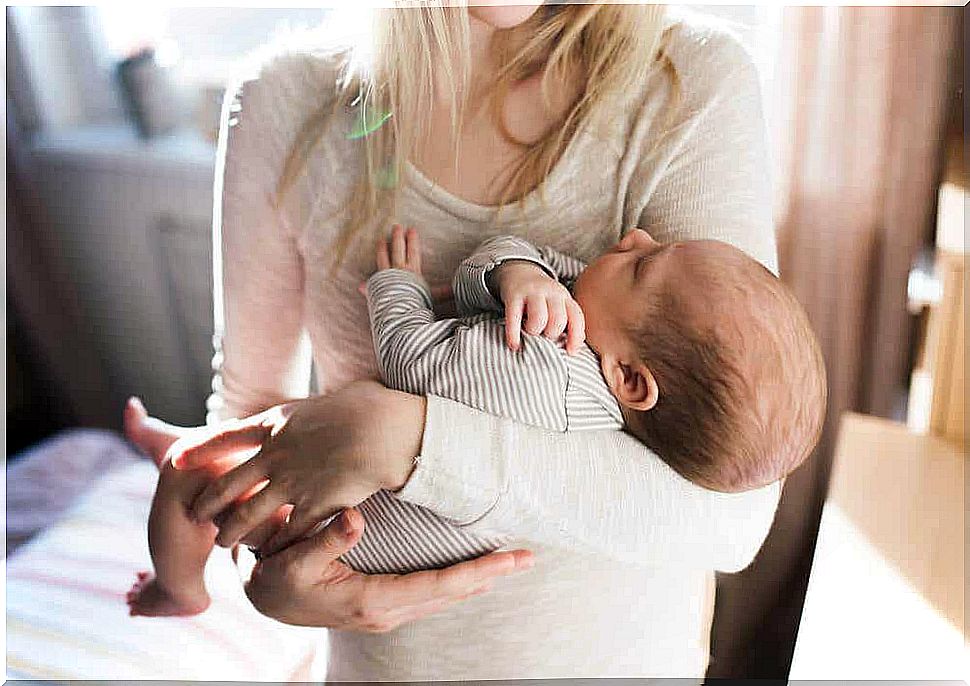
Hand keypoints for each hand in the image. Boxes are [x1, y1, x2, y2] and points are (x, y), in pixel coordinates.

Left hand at [168, 381, 425, 553]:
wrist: (384, 429)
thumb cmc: (368, 406)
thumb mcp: (331, 398)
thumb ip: (315, 411)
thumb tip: (324, 407)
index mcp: (276, 422)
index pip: (226, 437)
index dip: (200, 449)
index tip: (178, 459)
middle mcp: (276, 454)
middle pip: (229, 483)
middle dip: (208, 501)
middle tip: (193, 514)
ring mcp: (292, 482)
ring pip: (250, 513)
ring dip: (233, 531)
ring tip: (221, 542)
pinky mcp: (314, 505)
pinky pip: (287, 532)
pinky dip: (275, 546)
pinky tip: (266, 557)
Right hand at [244, 507, 534, 630]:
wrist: (263, 600)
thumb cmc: (278, 578)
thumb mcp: (295, 560)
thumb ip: (326, 539)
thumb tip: (355, 519)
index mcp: (372, 599)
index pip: (440, 585)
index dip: (478, 571)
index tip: (510, 559)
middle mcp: (387, 611)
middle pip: (453, 593)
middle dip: (492, 576)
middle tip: (529, 557)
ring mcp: (387, 612)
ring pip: (446, 597)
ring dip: (480, 581)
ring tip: (510, 563)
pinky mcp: (384, 607)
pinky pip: (432, 596)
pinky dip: (459, 584)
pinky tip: (473, 575)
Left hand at [360, 224, 452, 299]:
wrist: (404, 312)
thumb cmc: (419, 304)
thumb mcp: (433, 296)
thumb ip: (444, 292)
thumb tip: (455, 288)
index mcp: (413, 272)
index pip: (412, 252)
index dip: (412, 240)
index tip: (411, 229)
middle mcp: (400, 272)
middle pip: (397, 250)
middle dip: (397, 238)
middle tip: (396, 226)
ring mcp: (388, 278)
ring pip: (383, 260)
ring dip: (382, 250)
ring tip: (380, 241)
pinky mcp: (380, 288)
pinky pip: (373, 284)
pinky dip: (367, 287)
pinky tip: (361, 286)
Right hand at [493, 261, 585, 353]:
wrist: (519, 272)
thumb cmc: (542, 299)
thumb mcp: (558, 304)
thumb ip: (566, 322)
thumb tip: (571, 349)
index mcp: (565, 297)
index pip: (576, 317)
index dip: (576, 337)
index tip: (570, 351)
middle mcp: (551, 293)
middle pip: (558, 319)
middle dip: (551, 333)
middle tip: (543, 335)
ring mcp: (532, 293)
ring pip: (539, 318)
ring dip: (535, 331)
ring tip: (530, 332)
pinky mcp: (513, 296)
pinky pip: (514, 318)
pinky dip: (514, 335)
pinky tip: (514, 344)